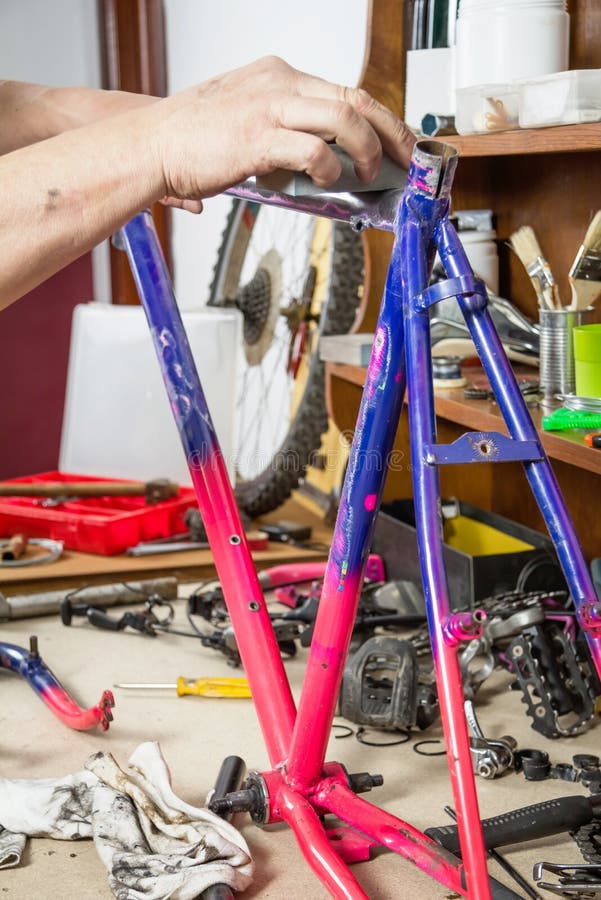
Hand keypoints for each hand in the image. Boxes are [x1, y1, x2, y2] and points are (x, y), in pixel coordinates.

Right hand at [149, 56, 414, 206]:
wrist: (151, 144)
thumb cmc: (192, 140)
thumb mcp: (246, 122)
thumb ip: (283, 135)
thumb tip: (316, 162)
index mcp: (278, 77)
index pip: (345, 90)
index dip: (379, 117)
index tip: (395, 141)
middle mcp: (279, 83)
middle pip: (357, 98)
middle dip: (391, 131)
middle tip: (406, 159)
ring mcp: (270, 107)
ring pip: (345, 117)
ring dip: (368, 150)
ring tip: (370, 174)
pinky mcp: (258, 137)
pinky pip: (314, 149)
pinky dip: (331, 168)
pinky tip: (329, 180)